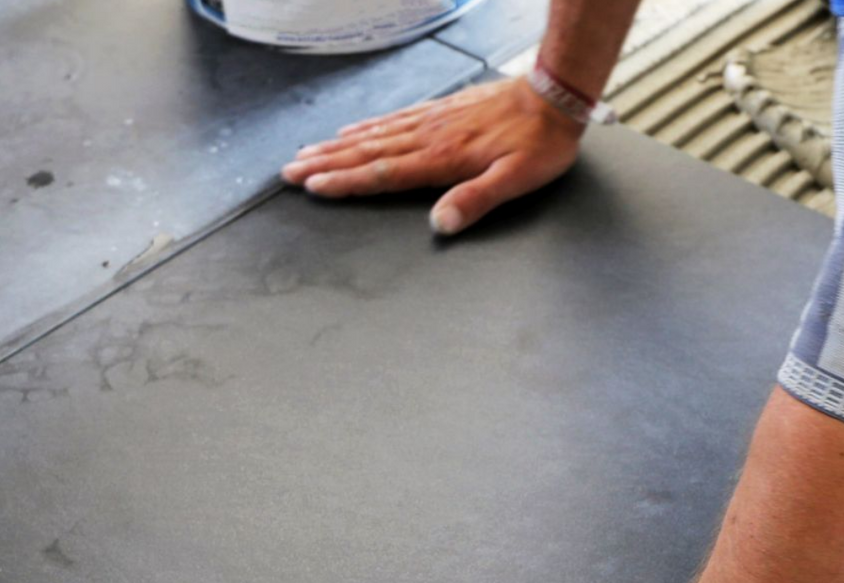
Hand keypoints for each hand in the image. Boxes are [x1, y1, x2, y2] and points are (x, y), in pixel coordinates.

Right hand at [281, 78, 584, 235]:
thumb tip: (440, 224)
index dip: (347, 181)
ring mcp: (432, 121)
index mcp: (443, 158)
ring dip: (337, 145)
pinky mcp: (441, 110)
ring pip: (374, 135)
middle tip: (290, 171)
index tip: (314, 186)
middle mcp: (429, 137)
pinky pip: (394, 119)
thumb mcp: (517, 180)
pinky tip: (351, 129)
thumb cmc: (540, 143)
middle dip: (326, 163)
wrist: (553, 96)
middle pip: (367, 153)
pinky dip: (367, 126)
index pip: (384, 173)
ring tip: (307, 151)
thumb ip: (476, 201)